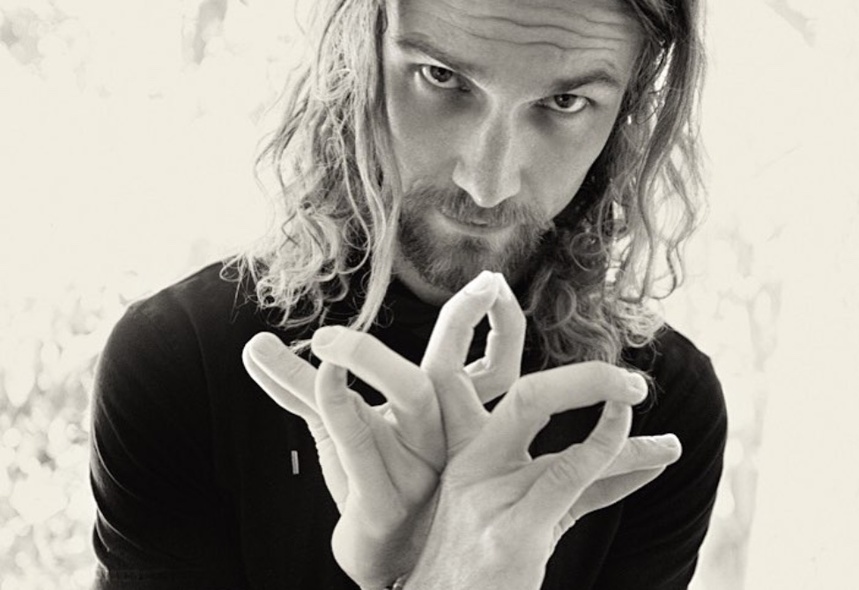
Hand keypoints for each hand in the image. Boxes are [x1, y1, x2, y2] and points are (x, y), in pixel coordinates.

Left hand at [241, 271, 521, 588]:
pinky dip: (332, 398)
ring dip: (370, 354)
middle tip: (455, 285)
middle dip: (462, 320)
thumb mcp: (338, 423)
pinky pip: (358, 441)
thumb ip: (302, 384)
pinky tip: (311, 370)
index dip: (502, 323)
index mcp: (451, 418)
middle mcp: (443, 438)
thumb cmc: (369, 478)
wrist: (375, 551)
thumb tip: (253, 342)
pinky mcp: (381, 499)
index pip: (496, 364)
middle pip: (470, 370)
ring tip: (323, 336)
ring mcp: (417, 468)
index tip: (493, 281)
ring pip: (413, 394)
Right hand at [403, 292, 682, 588]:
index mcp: (459, 452)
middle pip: (523, 391)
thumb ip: (579, 478)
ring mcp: (489, 494)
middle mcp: (470, 464)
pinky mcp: (515, 531)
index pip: (463, 373)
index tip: (499, 292)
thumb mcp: (522, 511)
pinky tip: (650, 447)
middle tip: (629, 378)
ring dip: (607, 402)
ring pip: (544, 414)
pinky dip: (614, 449)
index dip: (481, 326)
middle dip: (577, 372)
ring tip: (639, 393)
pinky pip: (571, 471)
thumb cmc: (483, 567)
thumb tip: (646, 454)